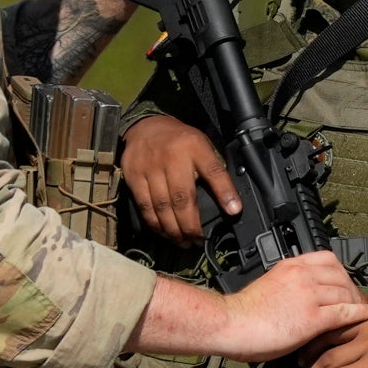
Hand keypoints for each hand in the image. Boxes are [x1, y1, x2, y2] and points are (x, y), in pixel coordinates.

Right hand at [125, 112, 239, 242]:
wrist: (145, 126)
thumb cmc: (179, 142)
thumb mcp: (203, 147)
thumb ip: (215, 171)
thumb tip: (231, 204)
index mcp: (194, 147)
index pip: (213, 171)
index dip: (224, 192)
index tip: (233, 211)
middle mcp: (172, 157)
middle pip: (183, 198)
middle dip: (191, 225)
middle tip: (198, 241)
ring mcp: (150, 167)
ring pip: (162, 206)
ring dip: (173, 230)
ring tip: (183, 242)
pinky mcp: (133, 176)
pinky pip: (145, 206)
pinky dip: (155, 223)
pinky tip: (164, 232)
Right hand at [139, 252, 367, 361]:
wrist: (230, 324)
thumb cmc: (242, 313)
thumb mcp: (269, 286)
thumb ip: (287, 286)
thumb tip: (298, 297)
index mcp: (290, 265)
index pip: (327, 259)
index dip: (340, 272)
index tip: (344, 283)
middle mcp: (302, 274)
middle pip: (340, 274)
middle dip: (351, 286)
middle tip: (357, 298)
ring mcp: (309, 294)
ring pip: (345, 292)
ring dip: (357, 300)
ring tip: (362, 308)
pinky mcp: (313, 317)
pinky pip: (345, 312)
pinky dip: (360, 312)